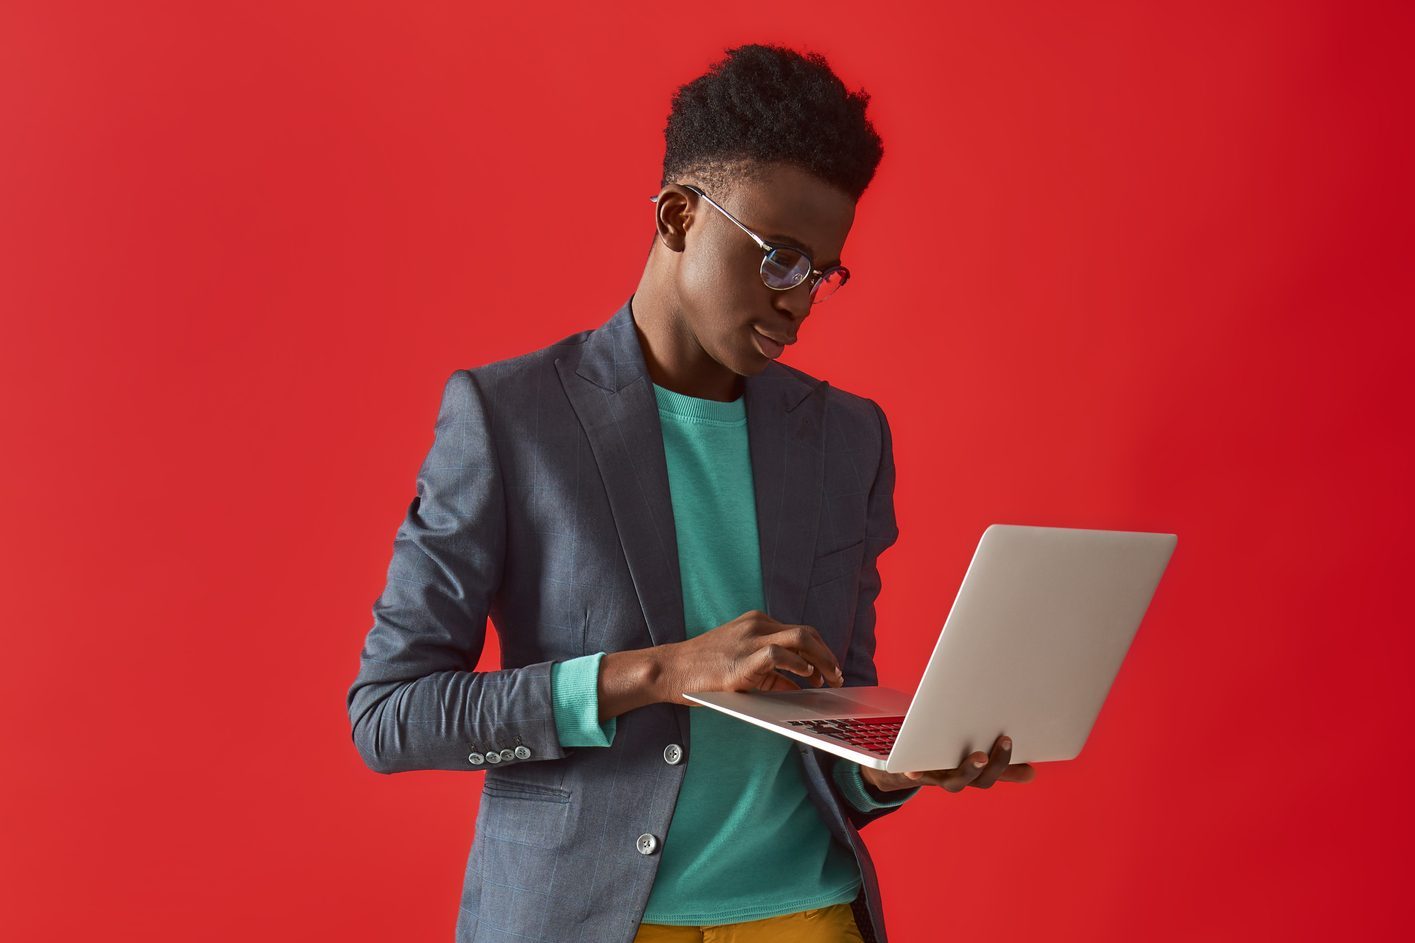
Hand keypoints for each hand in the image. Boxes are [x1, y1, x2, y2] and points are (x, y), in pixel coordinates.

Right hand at [657, 610, 843, 706]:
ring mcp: (749, 639)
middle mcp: (756, 625)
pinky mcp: (742, 659)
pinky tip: (804, 676)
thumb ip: (770, 673)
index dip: (821, 650)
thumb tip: (798, 686)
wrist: (671, 669)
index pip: (800, 632)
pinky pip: (778, 654)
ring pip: (800, 638)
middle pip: (806, 633)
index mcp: (756, 623)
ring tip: (829, 678)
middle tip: (837, 675)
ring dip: (822, 659)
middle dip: (827, 655)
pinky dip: (797, 664)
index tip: (830, 669)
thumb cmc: (703, 671)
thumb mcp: (741, 665)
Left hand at [859, 733, 1035, 792]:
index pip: (995, 775)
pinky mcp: (914, 772)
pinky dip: (915, 773)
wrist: (900, 765)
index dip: (1011, 769)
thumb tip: (1031, 773)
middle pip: (979, 779)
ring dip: (968, 769)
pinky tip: (913, 771)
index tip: (1031, 766)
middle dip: (996, 763)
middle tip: (1006, 740)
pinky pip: (915, 774)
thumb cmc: (941, 755)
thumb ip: (995, 763)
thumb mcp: (969, 756)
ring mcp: (936, 777)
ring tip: (979, 754)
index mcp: (971, 774)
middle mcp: (956, 779)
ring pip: (955, 781)